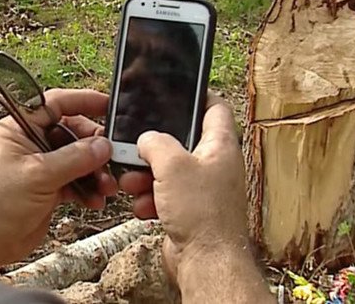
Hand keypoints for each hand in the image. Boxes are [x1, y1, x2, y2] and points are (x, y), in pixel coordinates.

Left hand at [0, 89, 117, 271]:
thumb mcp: (39, 175)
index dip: (84, 101)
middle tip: (111, 158)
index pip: (57, 104)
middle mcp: (32, 143)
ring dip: (96, 172)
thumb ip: (75, 158)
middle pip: (74, 133)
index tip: (109, 105)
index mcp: (21, 128)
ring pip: (80, 159)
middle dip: (95, 148)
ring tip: (106, 187)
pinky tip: (95, 200)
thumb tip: (103, 146)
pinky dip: (89, 189)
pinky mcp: (50, 187)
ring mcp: (42, 166)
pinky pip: (78, 181)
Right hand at [119, 94, 248, 276]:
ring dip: (147, 177)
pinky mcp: (191, 210)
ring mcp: (204, 188)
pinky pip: (166, 196)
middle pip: (182, 142)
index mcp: (221, 145)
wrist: (206, 261)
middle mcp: (216, 164)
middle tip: (138, 152)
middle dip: (155, 149)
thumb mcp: (172, 165)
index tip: (177, 93)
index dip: (198, 97)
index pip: (215, 108)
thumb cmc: (202, 212)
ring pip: (170, 171)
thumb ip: (156, 143)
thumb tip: (146, 139)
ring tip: (133, 183)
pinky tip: (143, 207)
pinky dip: (151, 199)